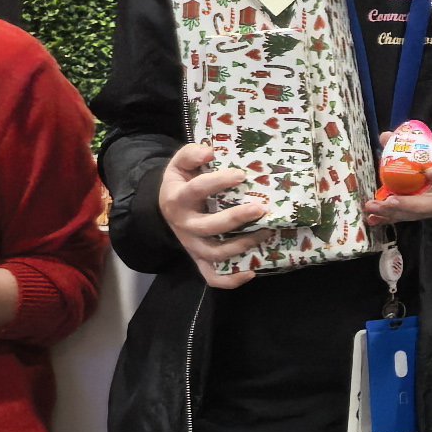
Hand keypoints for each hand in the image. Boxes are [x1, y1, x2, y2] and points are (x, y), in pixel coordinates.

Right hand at [155, 136, 272, 288]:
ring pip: (215, 254)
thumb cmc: (182, 182)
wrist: (166, 206)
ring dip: (241, 245)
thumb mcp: (180, 164)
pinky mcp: (199, 259)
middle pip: (208, 227)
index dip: (218, 182)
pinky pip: (211, 276)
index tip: (241, 175)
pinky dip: (230, 280)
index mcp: (177, 199)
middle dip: (236, 218)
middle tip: (261, 208)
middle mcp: (184, 225)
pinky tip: (251, 271)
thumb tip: (209, 151)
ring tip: (266, 232)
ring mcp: (192, 245)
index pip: (196, 191)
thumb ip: (191, 153)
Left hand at [369, 135, 431, 226]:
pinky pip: (410, 216)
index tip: (431, 172)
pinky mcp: (429, 212)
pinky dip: (391, 218)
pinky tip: (374, 219)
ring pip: (419, 213)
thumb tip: (385, 136)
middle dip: (409, 204)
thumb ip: (417, 140)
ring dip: (394, 212)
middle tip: (389, 201)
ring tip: (373, 207)